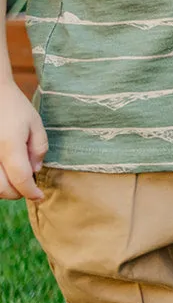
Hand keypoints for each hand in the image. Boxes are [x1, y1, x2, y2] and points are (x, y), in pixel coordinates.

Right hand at [0, 82, 45, 200]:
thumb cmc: (13, 106)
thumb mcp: (34, 123)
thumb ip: (38, 148)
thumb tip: (35, 170)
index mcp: (9, 145)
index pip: (21, 179)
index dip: (31, 192)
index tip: (39, 196)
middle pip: (2, 189)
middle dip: (17, 193)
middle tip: (28, 188)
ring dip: (4, 189)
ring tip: (15, 180)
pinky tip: (3, 173)